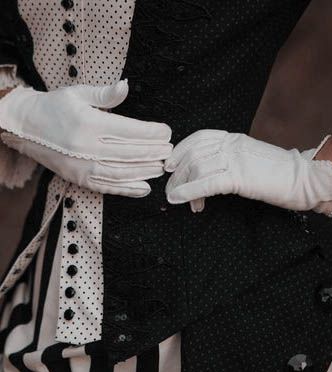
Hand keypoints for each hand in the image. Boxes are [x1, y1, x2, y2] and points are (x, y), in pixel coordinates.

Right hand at [0, 81, 171, 195]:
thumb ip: (105, 94)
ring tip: (162, 167)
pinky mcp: (79, 179)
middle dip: (154, 152)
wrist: (25, 127)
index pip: (129, 130)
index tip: (167, 132)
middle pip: (129, 152)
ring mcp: (82, 167)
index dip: (152, 132)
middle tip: (170, 151)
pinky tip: (144, 188)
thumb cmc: (54, 107)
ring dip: (145, 171)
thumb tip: (127, 85)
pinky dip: (128, 189)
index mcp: (89, 124)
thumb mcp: (77, 94)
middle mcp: (87, 148)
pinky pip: (108, 187)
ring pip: (122, 172)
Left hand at [165, 130, 331, 215]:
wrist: (306, 179)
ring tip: (178, 200)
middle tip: (171, 190)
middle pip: (194, 155)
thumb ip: (230, 161)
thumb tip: (207, 174)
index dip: (180, 150)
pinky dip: (189, 191)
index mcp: (234, 139)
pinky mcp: (240, 176)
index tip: (170, 164)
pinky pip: (207, 183)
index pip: (199, 138)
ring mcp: (236, 159)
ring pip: (197, 168)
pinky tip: (180, 199)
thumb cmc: (279, 173)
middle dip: (177, 174)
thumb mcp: (250, 159)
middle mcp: (232, 145)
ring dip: (181, 185)